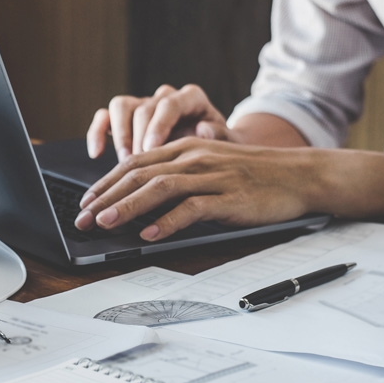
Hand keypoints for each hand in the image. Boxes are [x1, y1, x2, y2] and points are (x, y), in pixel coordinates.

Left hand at [74, 138, 326, 240]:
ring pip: (160, 188)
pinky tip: (152, 234)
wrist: (300, 175)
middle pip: (139, 174)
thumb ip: (177, 177)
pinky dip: (170, 221)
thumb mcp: (209, 167)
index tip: (84, 203)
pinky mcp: (230, 198)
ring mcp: (212, 177)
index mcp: (185, 148)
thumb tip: (139, 201)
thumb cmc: (252, 175)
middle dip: (106, 197)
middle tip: (83, 218)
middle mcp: (194, 158)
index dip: (105, 183)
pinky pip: (194, 208)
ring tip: (106, 224)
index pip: (134, 163)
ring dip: (129, 207)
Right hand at [87, 84, 230, 160]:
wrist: (213, 156)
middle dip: (137, 136)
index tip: (151, 149)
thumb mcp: (230, 145)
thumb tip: (204, 130)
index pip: (170, 103)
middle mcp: (165, 98)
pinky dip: (98, 133)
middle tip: (136, 163)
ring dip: (118, 135)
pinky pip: (105, 117)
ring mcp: (144, 107)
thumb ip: (221, 137)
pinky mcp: (126, 119)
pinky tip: (96, 154)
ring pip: (121, 106)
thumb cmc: (222, 151)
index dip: (158, 125)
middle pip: (143, 107)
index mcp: (191, 99)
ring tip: (123, 162)